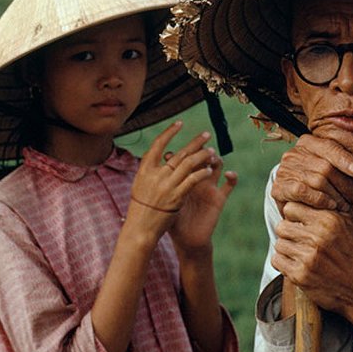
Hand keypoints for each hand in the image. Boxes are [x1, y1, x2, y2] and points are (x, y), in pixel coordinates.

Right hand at [125, 122, 218, 242]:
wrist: (140, 228)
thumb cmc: (140, 207)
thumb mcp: (140, 184)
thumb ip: (151, 171)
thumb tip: (160, 159)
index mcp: (145, 169)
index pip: (158, 144)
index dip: (169, 132)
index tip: (180, 123)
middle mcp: (156, 174)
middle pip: (179, 153)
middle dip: (195, 143)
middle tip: (207, 135)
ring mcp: (167, 185)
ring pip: (188, 164)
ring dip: (202, 156)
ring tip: (212, 152)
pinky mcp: (177, 197)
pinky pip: (192, 180)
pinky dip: (202, 173)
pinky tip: (210, 170)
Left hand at [168, 150, 236, 253]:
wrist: (187, 239)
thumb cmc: (173, 222)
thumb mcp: (165, 204)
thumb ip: (160, 189)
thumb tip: (146, 174)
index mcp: (182, 179)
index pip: (182, 160)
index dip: (179, 155)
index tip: (171, 155)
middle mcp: (196, 180)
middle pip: (201, 158)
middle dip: (201, 151)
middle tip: (200, 148)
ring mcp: (209, 187)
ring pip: (217, 166)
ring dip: (216, 159)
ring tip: (213, 159)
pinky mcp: (219, 197)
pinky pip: (230, 184)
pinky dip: (232, 177)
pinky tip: (228, 173)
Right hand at [272, 133, 352, 216]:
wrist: (301, 205)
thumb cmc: (325, 185)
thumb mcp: (342, 172)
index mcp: (308, 143)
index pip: (329, 147)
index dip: (345, 159)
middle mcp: (293, 153)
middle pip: (325, 166)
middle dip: (344, 184)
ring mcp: (284, 170)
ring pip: (317, 180)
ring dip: (336, 195)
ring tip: (346, 204)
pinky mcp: (279, 188)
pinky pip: (303, 191)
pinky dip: (320, 199)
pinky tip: (331, 205)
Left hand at [272, 201, 352, 329]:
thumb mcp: (350, 226)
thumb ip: (329, 209)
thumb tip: (309, 192)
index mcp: (329, 220)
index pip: (291, 207)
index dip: (294, 216)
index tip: (300, 224)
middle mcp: (317, 237)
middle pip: (282, 226)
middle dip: (290, 233)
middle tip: (300, 241)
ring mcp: (308, 257)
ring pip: (279, 243)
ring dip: (287, 249)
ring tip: (301, 254)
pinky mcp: (300, 275)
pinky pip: (277, 260)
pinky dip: (284, 263)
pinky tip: (297, 264)